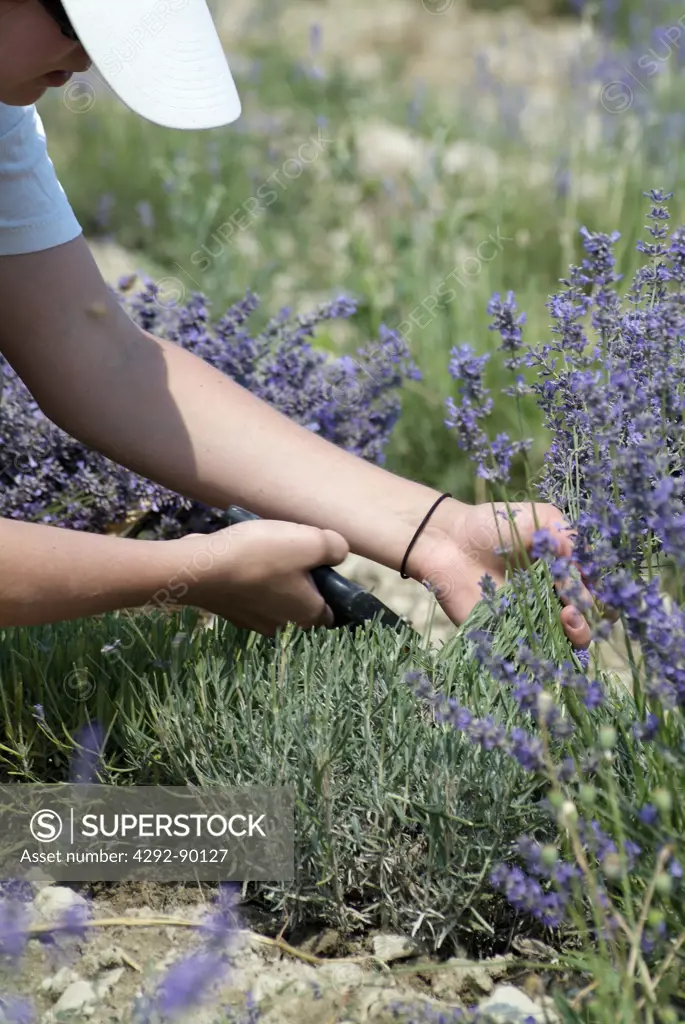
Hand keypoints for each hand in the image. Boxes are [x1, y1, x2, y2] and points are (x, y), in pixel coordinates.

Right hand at [172, 520, 348, 634]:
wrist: (201, 568)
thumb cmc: (261, 556)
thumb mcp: (310, 541)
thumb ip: (334, 547)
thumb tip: (338, 552)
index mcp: (308, 615)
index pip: (332, 612)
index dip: (333, 590)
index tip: (324, 568)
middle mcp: (283, 626)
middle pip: (302, 603)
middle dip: (301, 582)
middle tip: (293, 553)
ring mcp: (253, 622)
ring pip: (275, 599)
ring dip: (274, 580)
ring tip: (265, 552)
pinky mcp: (230, 612)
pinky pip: (250, 595)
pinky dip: (250, 581)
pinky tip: (243, 560)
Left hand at [408, 498, 592, 647]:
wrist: (450, 542)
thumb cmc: (494, 525)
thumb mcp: (540, 519)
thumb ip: (567, 537)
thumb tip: (579, 565)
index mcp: (564, 571)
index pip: (597, 590)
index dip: (600, 591)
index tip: (587, 583)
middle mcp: (554, 597)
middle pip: (589, 619)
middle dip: (590, 615)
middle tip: (572, 603)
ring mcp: (534, 619)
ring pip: (570, 641)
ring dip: (579, 634)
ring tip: (566, 618)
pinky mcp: (511, 636)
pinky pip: (537, 654)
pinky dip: (550, 655)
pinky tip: (550, 642)